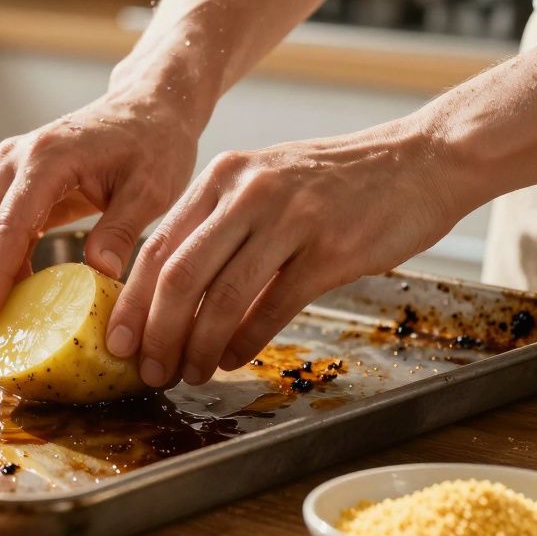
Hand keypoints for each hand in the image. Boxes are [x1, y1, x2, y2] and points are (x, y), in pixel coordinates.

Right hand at [0, 95, 201, 343]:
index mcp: (47, 159)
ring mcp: (7, 169)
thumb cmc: (155, 143)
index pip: (6, 226)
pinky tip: (3, 300)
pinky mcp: (12, 182)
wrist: (148, 105)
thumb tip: (98, 274)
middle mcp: (15, 160)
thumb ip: (122, 230)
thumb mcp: (152, 188)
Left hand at [105, 122, 465, 387]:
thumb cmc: (336, 183)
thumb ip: (219, 227)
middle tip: (149, 370)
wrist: (419, 161)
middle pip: (179, 276)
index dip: (132, 302)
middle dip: (156, 333)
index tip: (117, 342)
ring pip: (222, 297)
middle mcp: (248, 193)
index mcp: (222, 177)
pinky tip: (233, 360)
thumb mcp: (265, 185)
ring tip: (189, 375)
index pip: (158, 247)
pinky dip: (246, 342)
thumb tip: (171, 296)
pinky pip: (273, 307)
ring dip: (198, 347)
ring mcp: (289, 219)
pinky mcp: (330, 250)